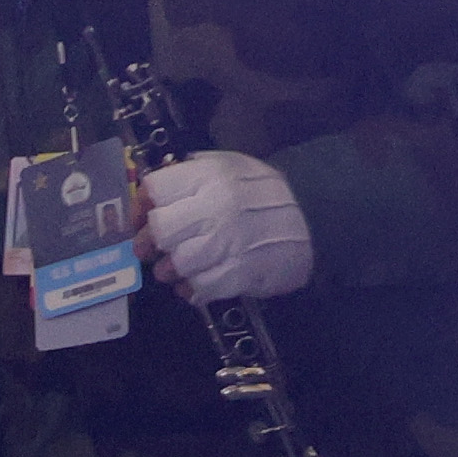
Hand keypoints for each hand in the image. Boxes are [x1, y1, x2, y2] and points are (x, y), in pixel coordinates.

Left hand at [138, 149, 312, 301]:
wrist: (317, 217)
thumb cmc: (265, 191)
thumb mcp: (230, 166)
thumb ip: (191, 174)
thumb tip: (150, 195)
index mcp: (211, 176)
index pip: (155, 189)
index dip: (141, 206)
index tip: (140, 218)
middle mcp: (217, 207)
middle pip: (160, 230)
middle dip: (148, 243)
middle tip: (149, 250)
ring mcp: (230, 242)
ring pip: (176, 264)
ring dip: (168, 270)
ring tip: (173, 269)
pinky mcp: (241, 273)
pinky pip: (199, 289)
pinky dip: (190, 290)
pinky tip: (192, 285)